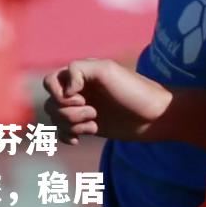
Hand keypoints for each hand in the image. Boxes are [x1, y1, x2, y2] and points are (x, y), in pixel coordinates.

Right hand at [43, 58, 170, 141]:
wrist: (155, 117)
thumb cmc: (134, 91)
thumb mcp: (107, 70)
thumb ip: (79, 69)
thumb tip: (66, 91)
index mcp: (80, 74)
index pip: (50, 82)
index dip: (59, 93)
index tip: (81, 97)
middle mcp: (79, 91)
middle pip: (51, 103)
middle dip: (68, 111)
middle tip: (93, 111)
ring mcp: (83, 109)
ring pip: (56, 119)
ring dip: (72, 124)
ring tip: (94, 123)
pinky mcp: (88, 126)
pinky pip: (63, 133)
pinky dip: (68, 136)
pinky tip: (81, 138)